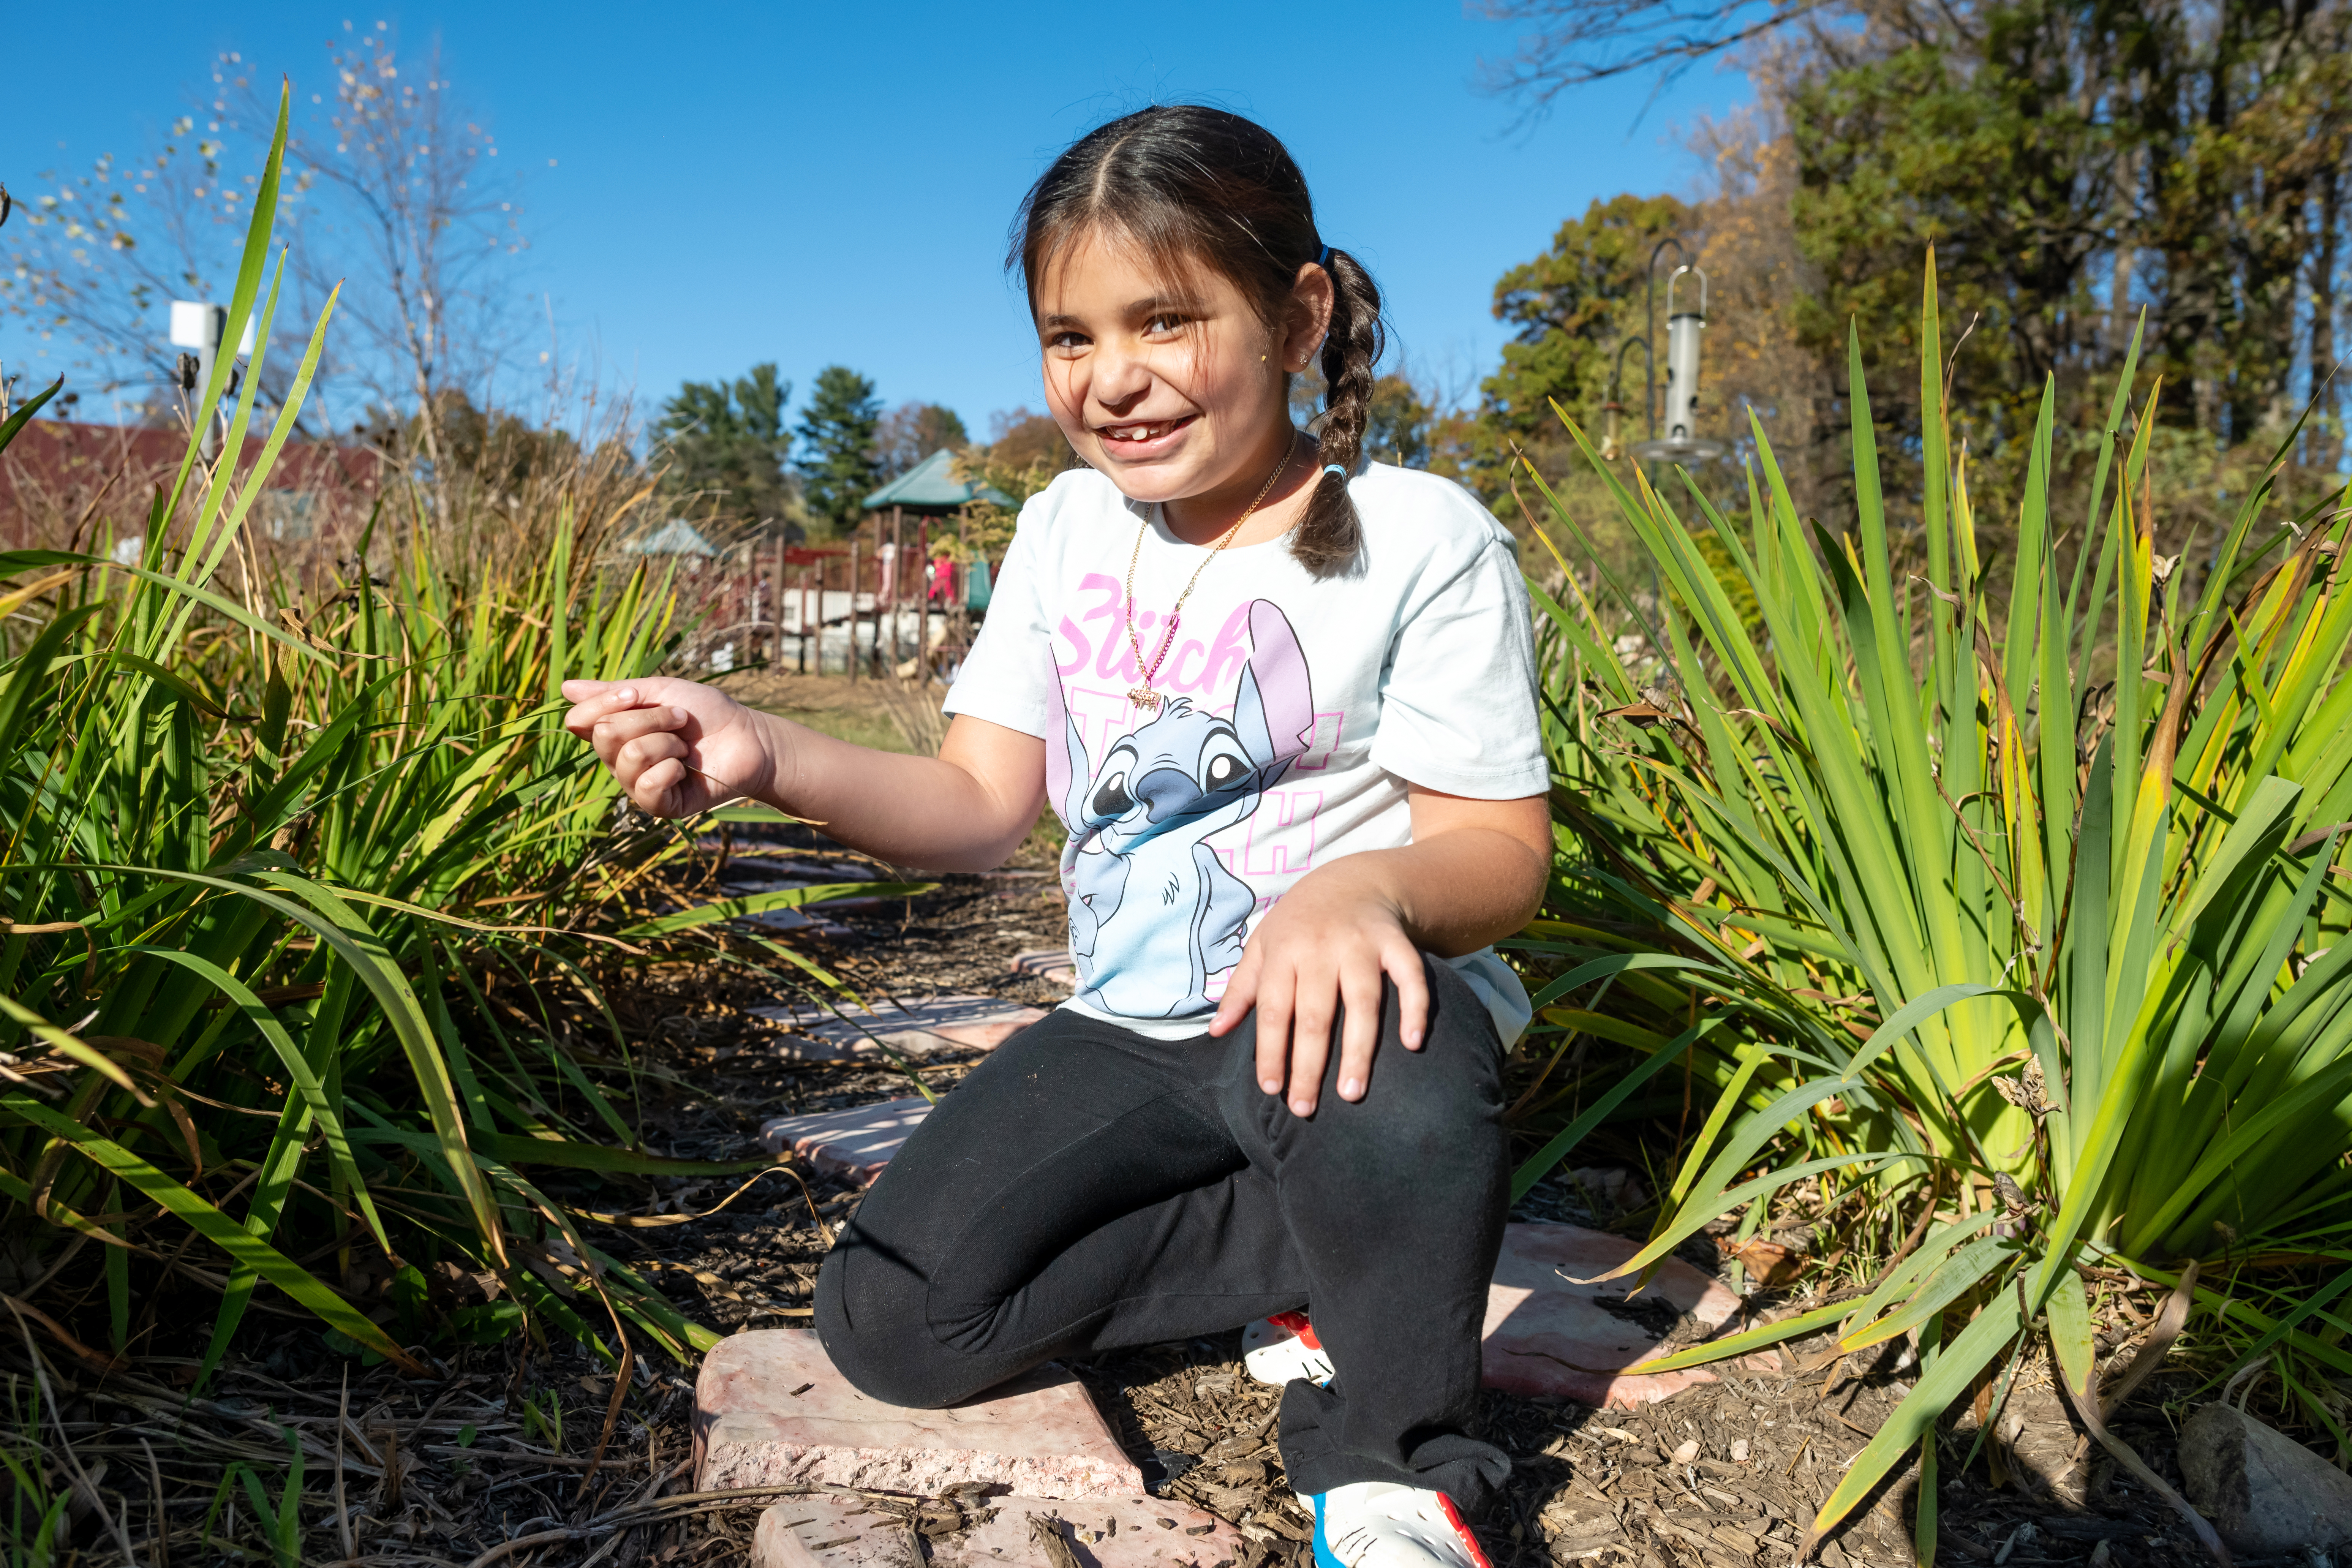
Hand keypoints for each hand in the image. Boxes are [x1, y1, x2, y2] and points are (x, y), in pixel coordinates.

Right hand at [560, 677, 777, 817]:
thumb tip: (564, 688)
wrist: (748, 737)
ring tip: (687, 747)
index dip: (604, 703)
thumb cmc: (706, 713)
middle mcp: (619, 761)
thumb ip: (613, 692)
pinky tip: (687, 770)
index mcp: (614, 733)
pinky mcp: (660, 807)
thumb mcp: (660, 691)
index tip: (636, 693)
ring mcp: (637, 785)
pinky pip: (648, 786)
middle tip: (680, 720)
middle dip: (649, 720)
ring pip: (630, 758)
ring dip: (667, 743)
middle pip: (605, 736)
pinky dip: (672, 769)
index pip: (578, 721)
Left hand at [1207, 866, 1428, 1116]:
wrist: (1354, 879)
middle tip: (1305, 1108)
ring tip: (1352, 1093)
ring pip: (1362, 1002)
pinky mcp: (1396, 941)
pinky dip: (1414, 1008)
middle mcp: (1321, 948)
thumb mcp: (1262, 945)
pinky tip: (1412, 1043)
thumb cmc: (1300, 922)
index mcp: (1283, 951)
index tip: (1271, 1089)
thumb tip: (1216, 1032)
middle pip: (1314, 1014)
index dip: (1270, 1050)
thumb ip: (1241, 989)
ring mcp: (1361, 944)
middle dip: (1309, 1065)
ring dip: (1358, 1050)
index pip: (1272, 1009)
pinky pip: (1410, 976)